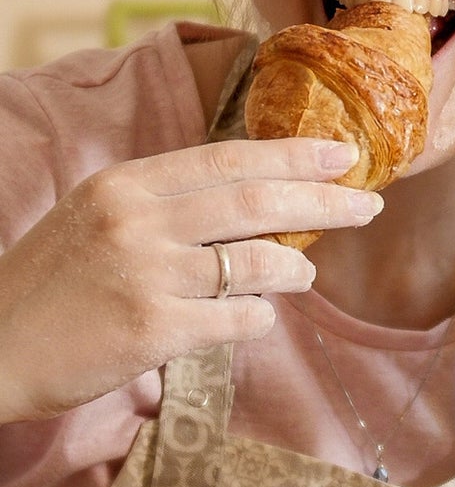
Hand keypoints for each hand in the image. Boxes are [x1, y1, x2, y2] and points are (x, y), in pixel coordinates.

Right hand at [0, 136, 381, 422]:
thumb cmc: (54, 285)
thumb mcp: (97, 219)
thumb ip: (167, 205)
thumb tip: (257, 201)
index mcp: (125, 186)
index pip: (228, 159)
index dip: (293, 157)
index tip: (343, 157)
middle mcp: (137, 221)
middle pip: (256, 202)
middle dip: (324, 202)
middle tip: (368, 206)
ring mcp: (145, 275)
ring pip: (258, 262)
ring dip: (296, 267)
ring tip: (305, 273)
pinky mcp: (153, 329)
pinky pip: (240, 318)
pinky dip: (262, 317)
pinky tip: (258, 317)